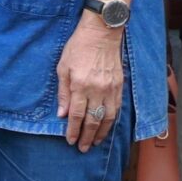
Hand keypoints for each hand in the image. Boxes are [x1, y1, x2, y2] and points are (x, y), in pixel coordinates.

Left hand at [56, 17, 123, 150]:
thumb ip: (63, 92)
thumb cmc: (78, 47)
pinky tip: (107, 126)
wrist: (102, 32)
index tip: (70, 140)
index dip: (73, 130)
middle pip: (93, 120)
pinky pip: (116, 108)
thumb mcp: (63, 67)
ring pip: (107, 117)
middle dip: (87, 136)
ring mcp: (110, 88)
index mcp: (80, 85)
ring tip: (95, 143)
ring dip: (101, 133)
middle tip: (82, 148)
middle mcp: (97, 89)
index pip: (76, 115)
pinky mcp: (119, 85)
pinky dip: (111, 120)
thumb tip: (61, 113)